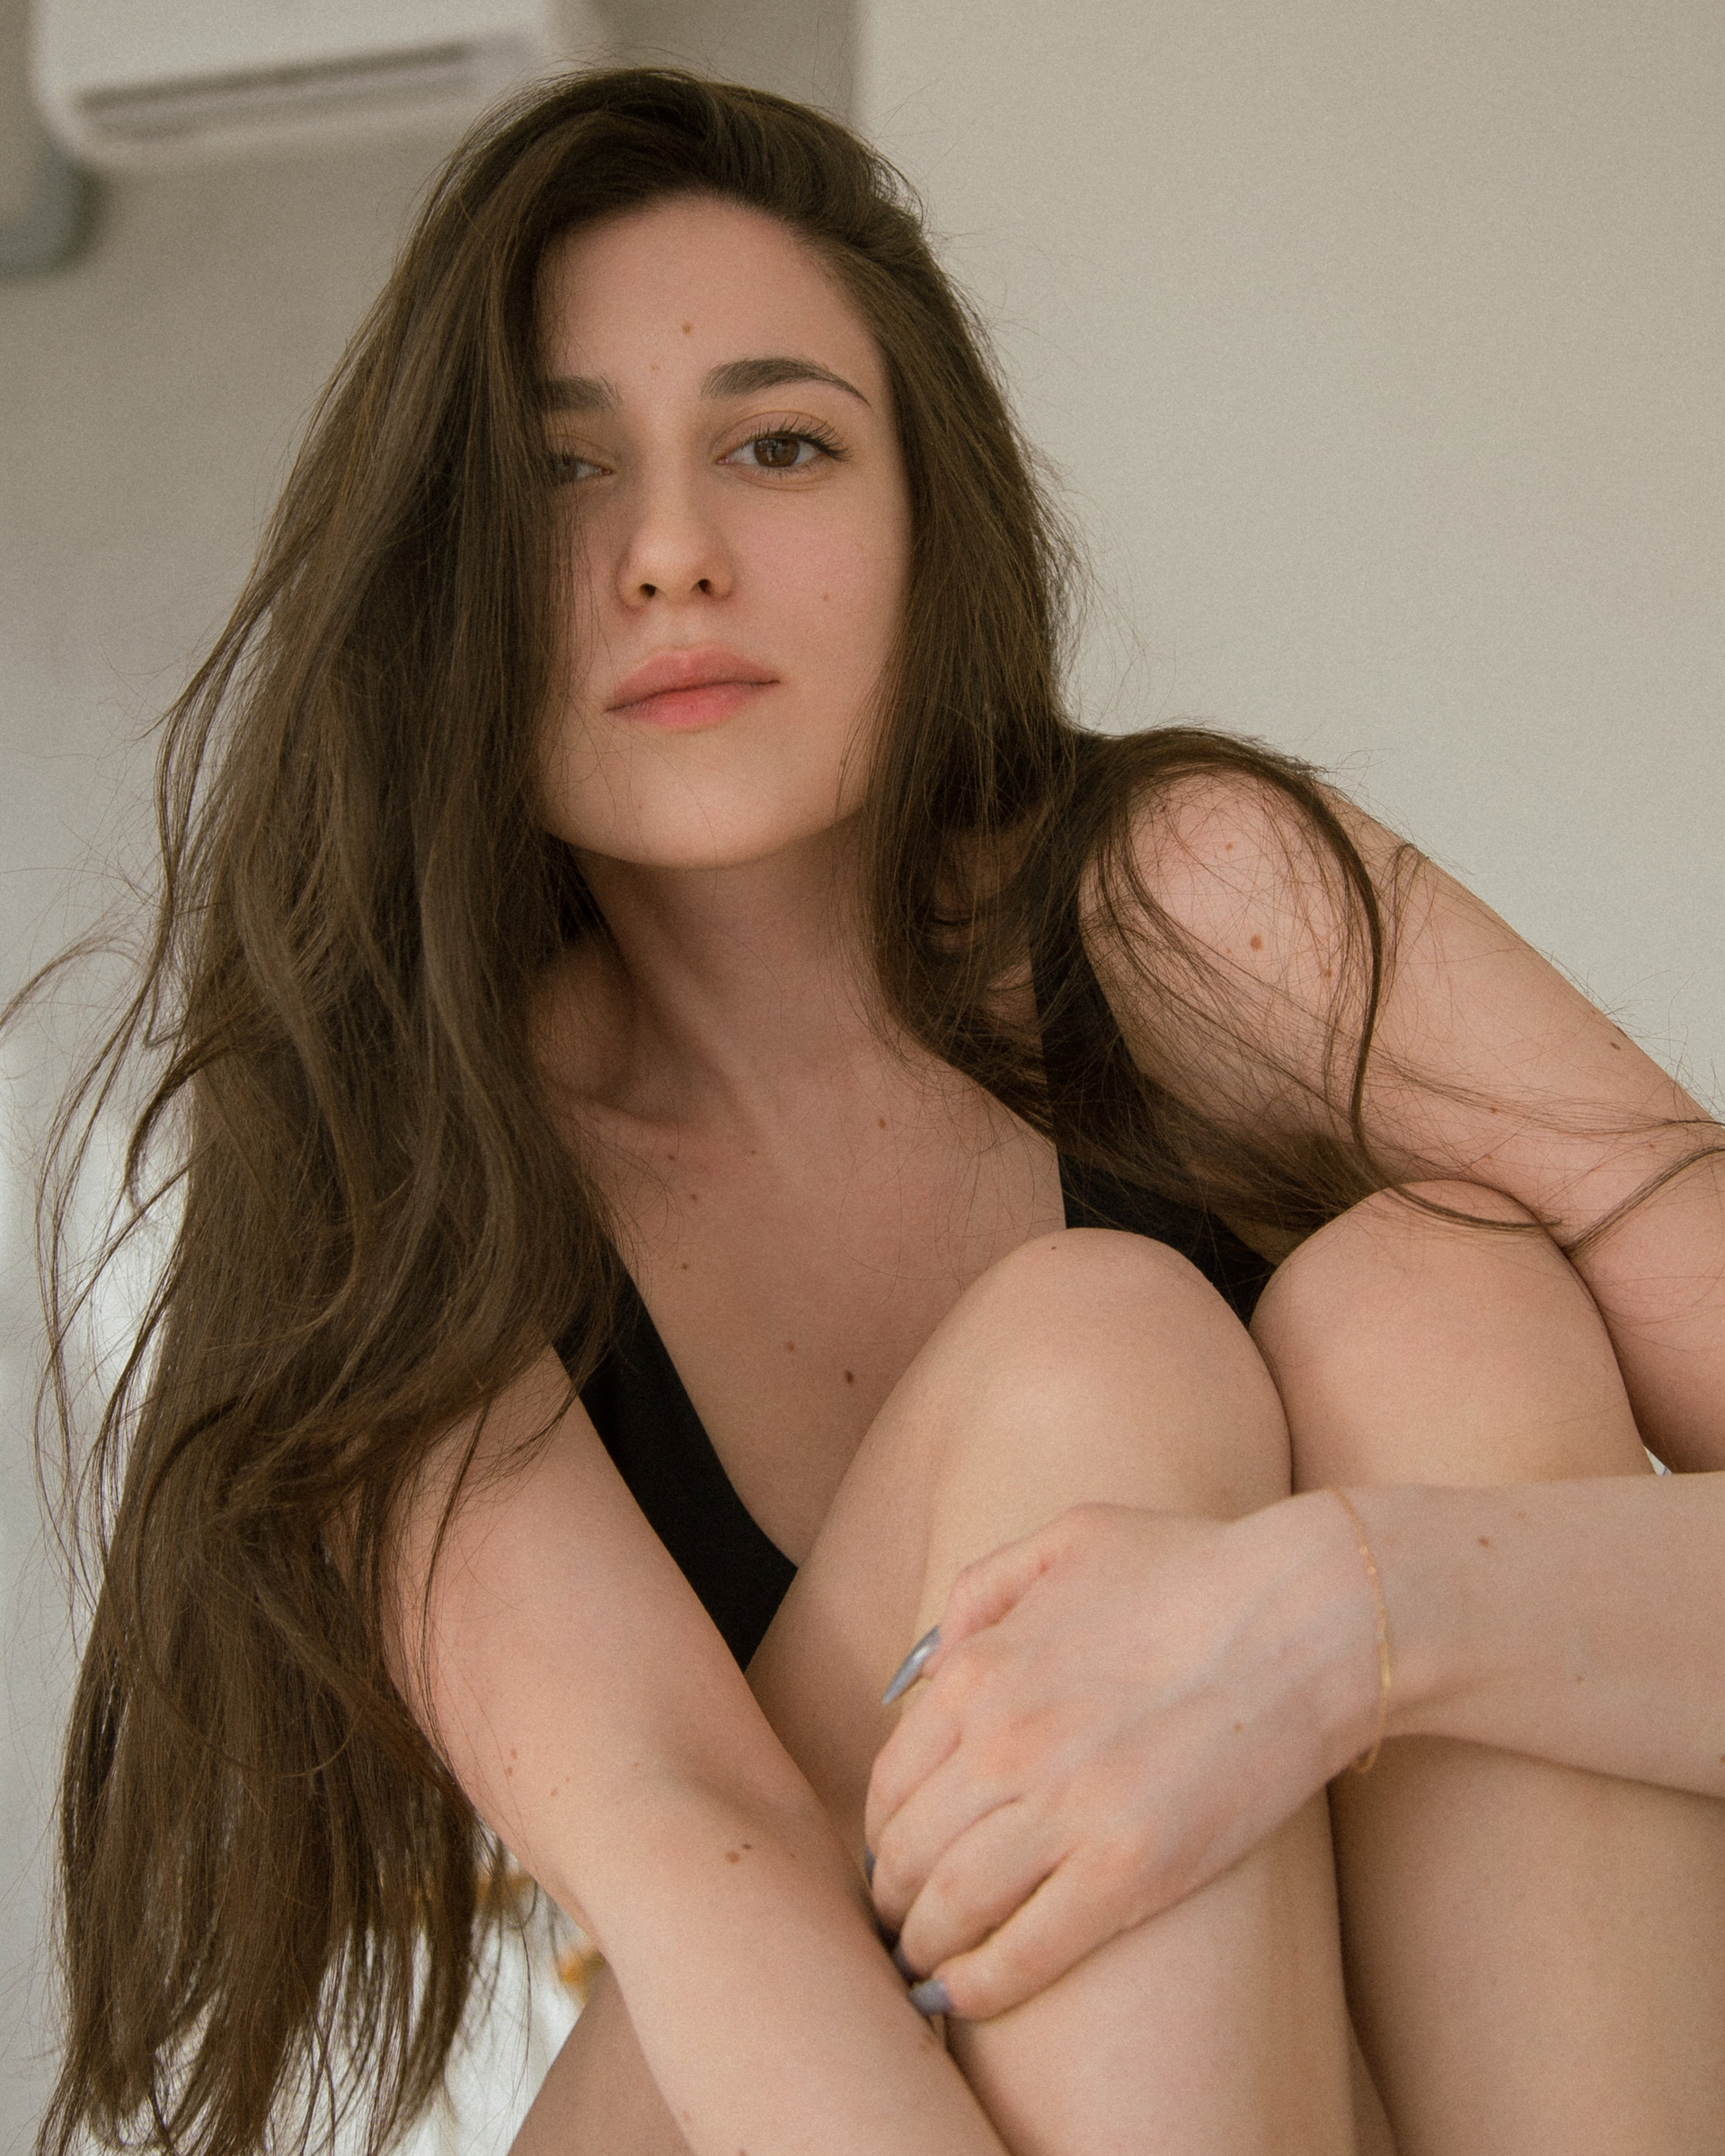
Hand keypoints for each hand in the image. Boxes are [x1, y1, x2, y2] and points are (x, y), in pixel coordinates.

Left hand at [864, 1495, 1373, 2019]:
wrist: (1309, 1615)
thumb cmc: (1197, 1568)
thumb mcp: (1069, 1538)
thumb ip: (985, 1587)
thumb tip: (927, 1663)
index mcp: (980, 1669)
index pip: (891, 1779)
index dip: (880, 1830)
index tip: (890, 1856)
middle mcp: (1003, 1743)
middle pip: (905, 1850)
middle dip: (889, 1896)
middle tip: (899, 1919)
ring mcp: (1064, 1811)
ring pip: (949, 1906)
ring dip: (921, 1946)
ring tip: (924, 1963)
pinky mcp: (1128, 1870)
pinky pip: (1024, 1950)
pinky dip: (977, 1986)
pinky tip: (961, 1998)